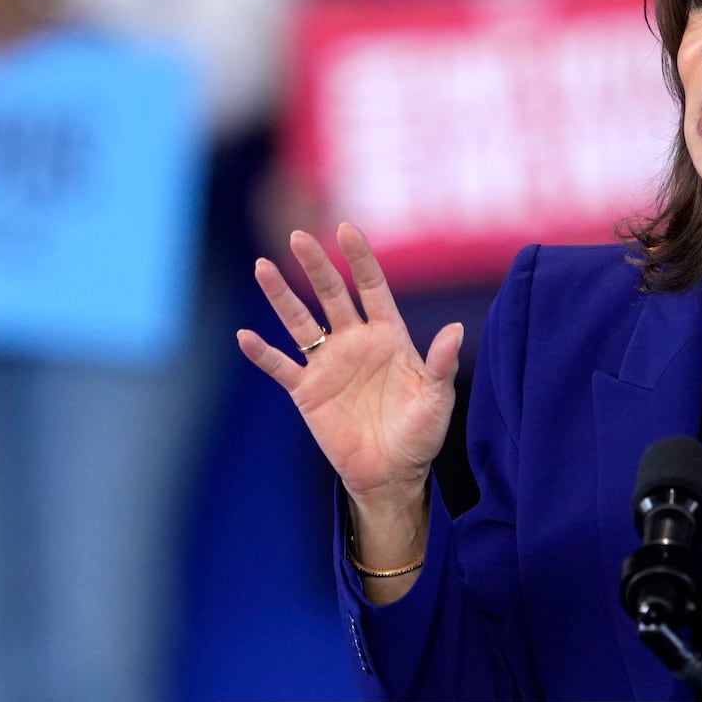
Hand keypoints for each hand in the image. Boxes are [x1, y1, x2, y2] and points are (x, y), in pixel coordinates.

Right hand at [236, 223, 464, 517]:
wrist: (392, 473)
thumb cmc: (420, 433)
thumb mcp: (437, 398)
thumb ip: (441, 363)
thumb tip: (456, 329)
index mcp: (389, 336)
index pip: (372, 288)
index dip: (360, 259)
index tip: (347, 228)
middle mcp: (355, 342)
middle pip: (331, 295)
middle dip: (316, 266)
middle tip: (298, 236)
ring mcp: (329, 364)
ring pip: (300, 322)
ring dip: (281, 296)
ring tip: (263, 267)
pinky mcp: (308, 391)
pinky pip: (281, 366)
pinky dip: (262, 353)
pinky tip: (245, 336)